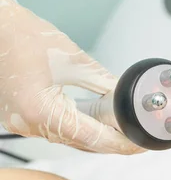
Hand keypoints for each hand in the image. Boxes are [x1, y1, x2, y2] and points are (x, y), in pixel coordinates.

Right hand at [0, 0, 143, 153]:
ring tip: (124, 133)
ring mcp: (22, 124)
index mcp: (39, 111)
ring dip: (96, 138)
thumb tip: (126, 97)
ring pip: (70, 140)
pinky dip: (79, 130)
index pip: (91, 137)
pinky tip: (98, 125)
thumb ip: (104, 83)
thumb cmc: (22, 36)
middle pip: (81, 144)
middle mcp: (27, 124)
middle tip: (138, 141)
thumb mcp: (74, 59)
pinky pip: (57, 130)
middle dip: (113, 143)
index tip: (140, 144)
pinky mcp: (22, 118)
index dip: (120, 143)